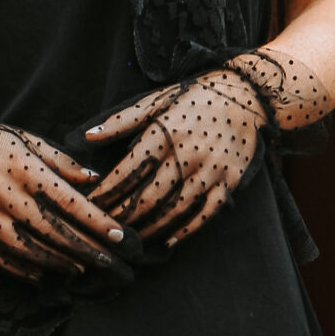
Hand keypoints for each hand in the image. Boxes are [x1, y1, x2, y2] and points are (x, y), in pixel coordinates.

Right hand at [0, 111, 124, 281]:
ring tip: (82, 269)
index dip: (96, 221)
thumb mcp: (25, 139)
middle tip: (111, 263)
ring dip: (59, 263)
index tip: (120, 235)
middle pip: (52, 230)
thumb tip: (95, 179)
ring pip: (28, 249)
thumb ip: (61, 161)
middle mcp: (3, 193)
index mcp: (22, 167)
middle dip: (85, 249)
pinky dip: (24, 270)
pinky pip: (0, 258)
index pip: (68, 201)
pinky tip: (45, 275)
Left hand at [85, 72, 265, 248]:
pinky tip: (168, 241)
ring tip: (130, 241)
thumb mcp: (156, 101)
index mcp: (163, 134)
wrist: (246, 94)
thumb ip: (121, 121)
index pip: (126, 172)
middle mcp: (185, 155)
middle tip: (105, 230)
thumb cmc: (194, 98)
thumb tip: (88, 137)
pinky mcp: (229, 182)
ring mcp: (209, 171)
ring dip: (149, 229)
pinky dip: (186, 230)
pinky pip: (206, 213)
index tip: (89, 205)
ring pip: (174, 210)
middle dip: (122, 217)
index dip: (106, 193)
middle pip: (147, 197)